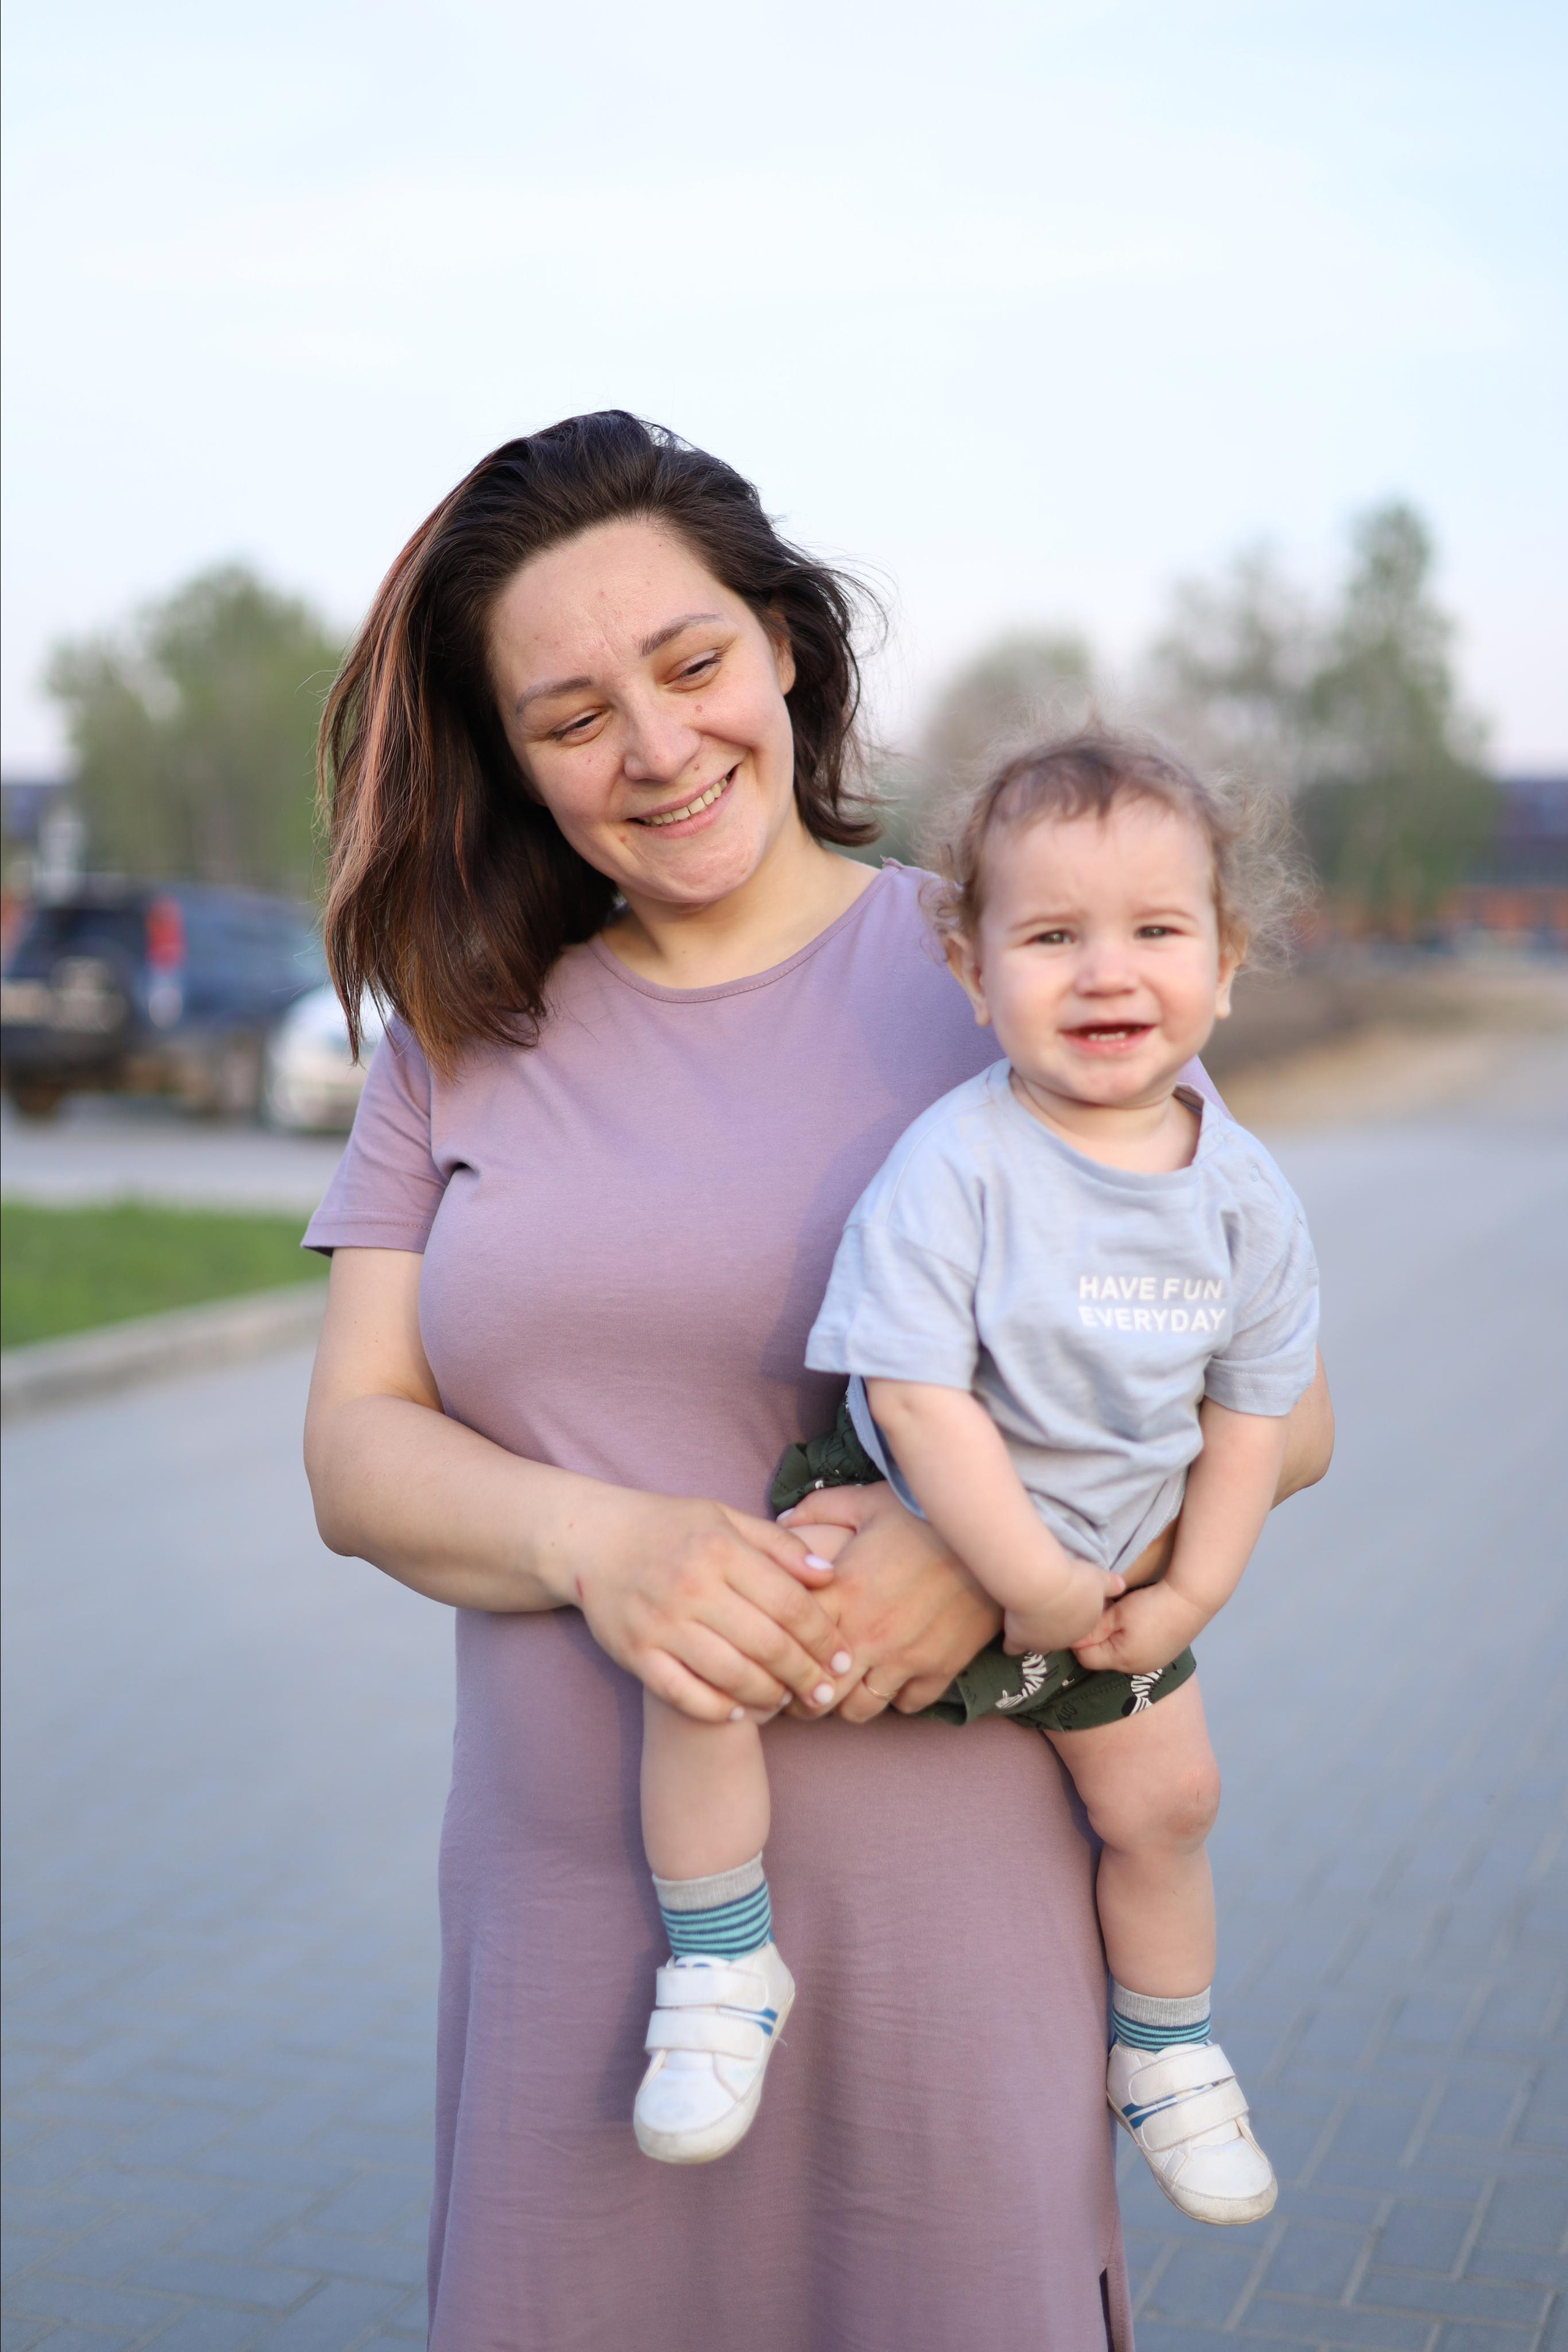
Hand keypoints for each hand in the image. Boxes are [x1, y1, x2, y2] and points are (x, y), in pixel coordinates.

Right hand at [574, 1494, 854, 1724]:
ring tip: (788, 1699)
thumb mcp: (724, 1518)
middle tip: (826, 1693)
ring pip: (732, 1675)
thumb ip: (778, 1545)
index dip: (824, 1636)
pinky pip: (686, 1694)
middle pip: (767, 1645)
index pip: (789, 1603)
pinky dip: (719, 1708)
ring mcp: (661, 1624)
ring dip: (769, 1695)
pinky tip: (741, 1708)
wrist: (591, 1540)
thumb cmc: (669, 1527)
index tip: (844, 1656)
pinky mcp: (636, 1653)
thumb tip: (829, 1574)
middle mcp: (692, 1586)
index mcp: (720, 1549)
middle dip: (806, 1675)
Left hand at [779, 1482, 999, 1720]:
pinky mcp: (940, 1668)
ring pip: (860, 1710)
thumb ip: (819, 1509)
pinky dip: (898, 1697)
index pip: (792, 1648)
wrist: (991, 1532)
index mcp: (841, 1594)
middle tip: (807, 1687)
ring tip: (850, 1685)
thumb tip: (783, 1518)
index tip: (780, 1657)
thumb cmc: (924, 1514)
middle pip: (819, 1697)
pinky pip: (908, 1706)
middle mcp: (866, 1635)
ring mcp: (904, 1658)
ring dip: (850, 1701)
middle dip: (807, 1698)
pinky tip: (895, 1677)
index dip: (780, 1659)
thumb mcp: (866, 1502)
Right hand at [1003, 1563, 1122, 1657]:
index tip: (1067, 1603)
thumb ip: (1110, 1583)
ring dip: (1036, 1637)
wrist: (1044, 1585)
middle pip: (1062, 1639)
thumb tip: (1122, 1585)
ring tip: (1029, 1621)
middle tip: (1047, 1607)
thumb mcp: (1098, 1577)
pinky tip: (1010, 1635)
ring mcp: (1042, 1642)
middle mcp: (1066, 1639)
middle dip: (1056, 1628)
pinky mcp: (1020, 1639)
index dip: (1074, 1616)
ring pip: (1040, 1646)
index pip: (1082, 1627)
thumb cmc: (1074, 1581)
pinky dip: (1012, 1643)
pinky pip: (1014, 1648)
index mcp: (1086, 1624)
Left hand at [1070, 1581, 1207, 1676]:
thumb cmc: (1151, 1606)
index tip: (1082, 1618)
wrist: (1192, 1600)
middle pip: (1104, 1658)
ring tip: (1119, 1616)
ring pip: (1121, 1654)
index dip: (1079, 1639)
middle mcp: (1136, 1668)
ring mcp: (1152, 1663)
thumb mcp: (1118, 1614)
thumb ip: (1094, 1628)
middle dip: (1097, 1639)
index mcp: (1122, 1660)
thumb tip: (1073, 1638)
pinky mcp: (1163, 1655)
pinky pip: (1137, 1651)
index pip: (1086, 1658)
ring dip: (1114, 1638)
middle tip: (1101, 1615)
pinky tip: (1138, 1622)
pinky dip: (1131, 1639)